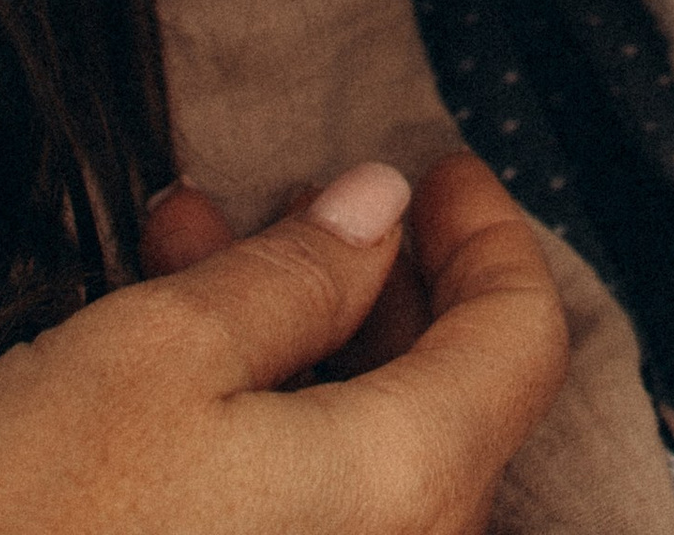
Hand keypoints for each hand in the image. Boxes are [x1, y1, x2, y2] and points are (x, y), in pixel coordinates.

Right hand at [0, 155, 570, 534]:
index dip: (488, 234)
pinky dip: (267, 418)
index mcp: (408, 486)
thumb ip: (289, 275)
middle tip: (298, 197)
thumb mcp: (152, 357)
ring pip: (361, 445)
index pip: (521, 338)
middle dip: (366, 273)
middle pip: (445, 392)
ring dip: (298, 333)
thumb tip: (377, 210)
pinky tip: (175, 362)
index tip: (440, 171)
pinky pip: (307, 507)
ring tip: (195, 251)